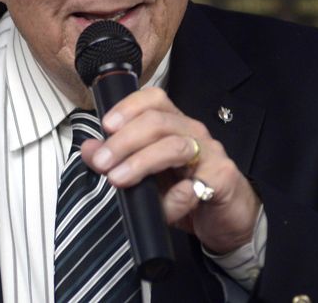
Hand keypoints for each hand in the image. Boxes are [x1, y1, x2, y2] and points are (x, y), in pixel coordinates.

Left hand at [80, 87, 260, 253]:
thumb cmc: (187, 192)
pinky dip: (173, 200)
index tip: (105, 126)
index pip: (153, 100)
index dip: (128, 107)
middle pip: (158, 122)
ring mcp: (210, 154)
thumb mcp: (147, 177)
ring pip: (174, 146)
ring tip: (118, 179)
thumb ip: (118, 160)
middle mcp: (193, 133)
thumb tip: (89, 149)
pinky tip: (162, 209)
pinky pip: (194, 187)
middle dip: (124, 141)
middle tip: (102, 162)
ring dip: (141, 162)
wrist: (228, 218)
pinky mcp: (222, 179)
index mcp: (174, 125)